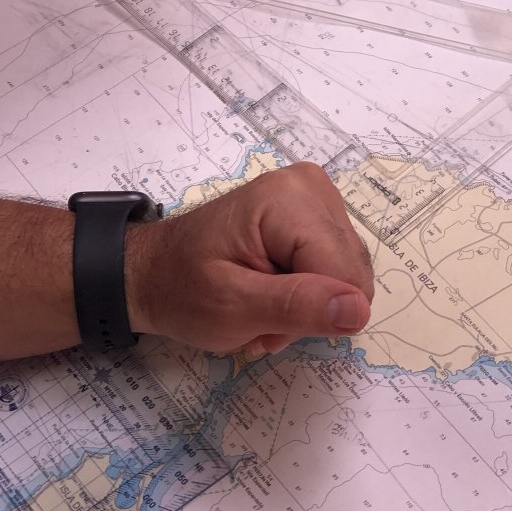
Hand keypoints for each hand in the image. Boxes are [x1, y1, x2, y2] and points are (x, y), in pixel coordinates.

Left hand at [126, 163, 373, 357]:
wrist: (153, 271)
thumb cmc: (181, 289)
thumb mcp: (231, 308)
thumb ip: (296, 306)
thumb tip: (357, 310)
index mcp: (290, 199)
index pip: (344, 273)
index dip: (315, 312)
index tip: (266, 324)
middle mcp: (311, 186)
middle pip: (350, 272)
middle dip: (310, 308)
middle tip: (260, 316)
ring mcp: (316, 196)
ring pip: (347, 274)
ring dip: (307, 304)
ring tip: (260, 305)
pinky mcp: (316, 212)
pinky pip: (337, 265)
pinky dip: (308, 291)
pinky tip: (270, 292)